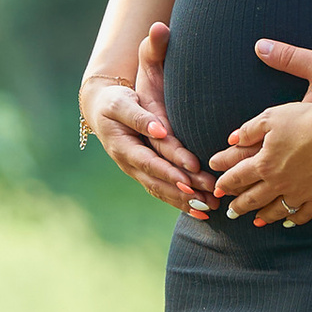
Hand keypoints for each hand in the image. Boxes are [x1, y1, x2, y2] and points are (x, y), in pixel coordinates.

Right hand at [81, 51, 211, 212]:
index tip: (190, 181)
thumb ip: (139, 117)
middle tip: (209, 200)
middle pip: (158, 183)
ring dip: (185, 202)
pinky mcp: (145, 172)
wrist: (101, 109)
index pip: (149, 163)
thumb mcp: (121, 103)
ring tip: (209, 208)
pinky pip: (162, 190)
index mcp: (122, 147)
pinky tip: (199, 210)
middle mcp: (129, 164)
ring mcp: (136, 171)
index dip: (169, 172)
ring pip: (161, 191)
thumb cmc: (113, 101)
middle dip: (183, 193)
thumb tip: (159, 129)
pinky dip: (180, 201)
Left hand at [210, 38, 311, 223]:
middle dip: (238, 206)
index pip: (238, 177)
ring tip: (255, 220)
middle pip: (253, 199)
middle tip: (229, 212)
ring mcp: (301, 193)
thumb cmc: (307, 119)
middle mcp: (279, 183)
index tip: (217, 188)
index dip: (225, 183)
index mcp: (264, 163)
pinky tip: (288, 223)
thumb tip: (231, 139)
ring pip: (276, 211)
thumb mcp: (272, 117)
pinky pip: (304, 215)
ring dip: (263, 216)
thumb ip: (249, 129)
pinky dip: (294, 221)